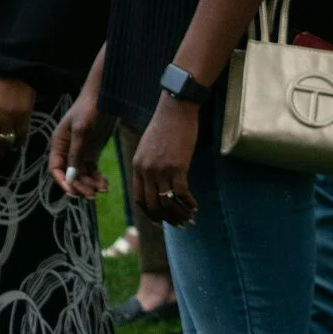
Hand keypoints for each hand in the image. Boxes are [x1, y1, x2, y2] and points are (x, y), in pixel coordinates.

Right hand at [49, 82, 114, 200]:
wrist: (104, 97)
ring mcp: (79, 152)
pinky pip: (91, 171)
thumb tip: (71, 177)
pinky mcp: (91, 152)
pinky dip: (97, 179)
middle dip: (80, 186)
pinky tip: (105, 184)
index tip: (73, 192)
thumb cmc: (89, 109)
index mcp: (59, 143)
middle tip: (92, 194)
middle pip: (70, 175)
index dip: (62, 182)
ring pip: (81, 176)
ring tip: (103, 189)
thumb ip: (76, 153)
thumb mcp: (81, 130)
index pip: (55, 169)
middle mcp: (67, 150)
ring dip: (90, 185)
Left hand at [130, 96, 200, 226]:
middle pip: (153, 204)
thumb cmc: (164, 126)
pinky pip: (182, 193)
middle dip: (165, 219)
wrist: (175, 109)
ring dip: (179, 214)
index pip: (139, 198)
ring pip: (168, 202)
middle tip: (178, 224)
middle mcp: (146, 170)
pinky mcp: (177, 166)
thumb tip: (156, 183)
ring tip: (189, 219)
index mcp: (137, 165)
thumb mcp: (148, 147)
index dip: (148, 213)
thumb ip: (148, 165)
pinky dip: (189, 203)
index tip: (158, 221)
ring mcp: (161, 169)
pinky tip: (195, 206)